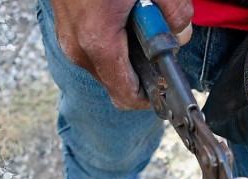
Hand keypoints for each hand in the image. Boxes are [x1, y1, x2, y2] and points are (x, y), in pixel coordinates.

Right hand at [51, 0, 192, 108]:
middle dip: (143, 70)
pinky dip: (114, 41)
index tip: (169, 87)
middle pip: (118, 83)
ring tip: (142, 22)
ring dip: (128, 53)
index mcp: (98, 41)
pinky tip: (124, 17)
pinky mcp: (66, 27)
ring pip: (106, 66)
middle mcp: (78, 47)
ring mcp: (68, 37)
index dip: (153, 97)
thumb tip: (181, 35)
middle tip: (159, 41)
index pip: (127, 95)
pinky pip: (94, 49)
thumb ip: (174, 11)